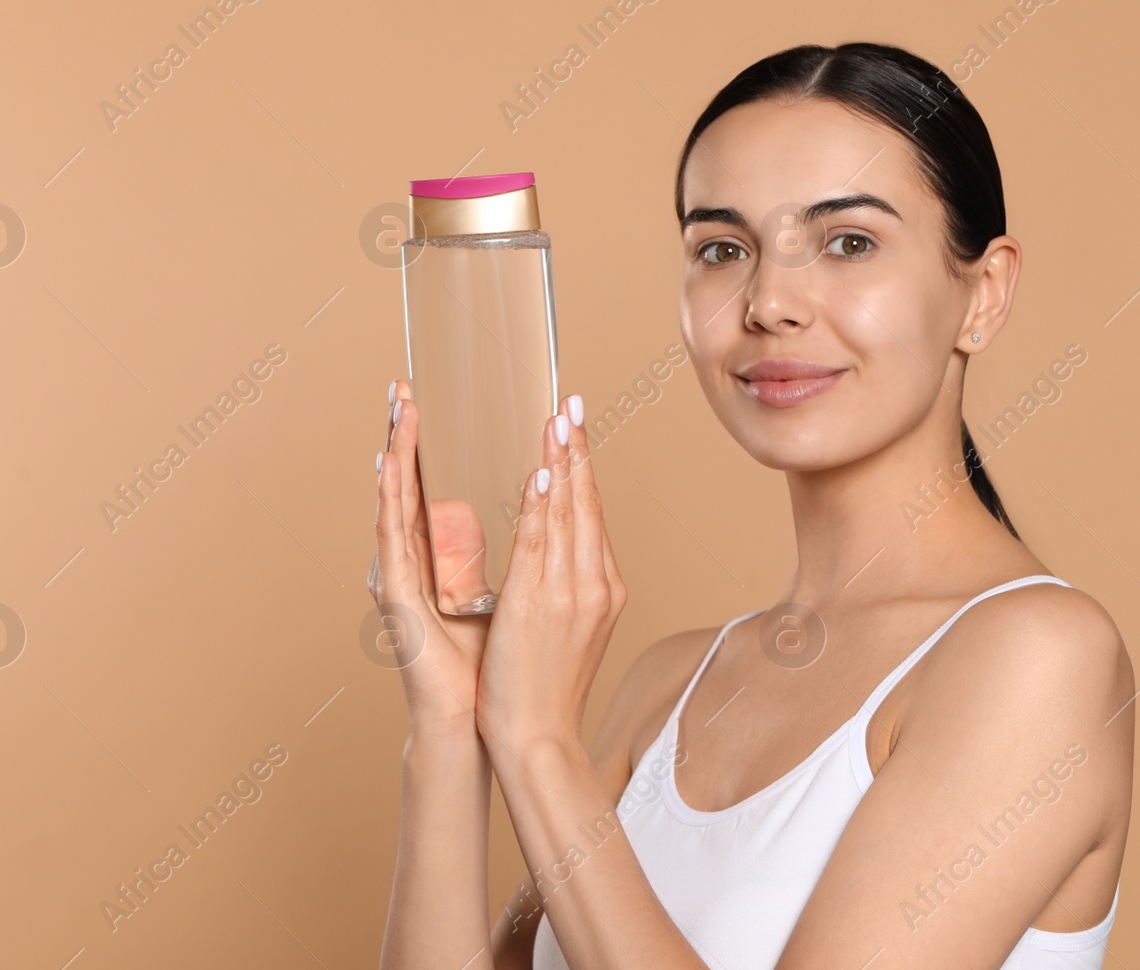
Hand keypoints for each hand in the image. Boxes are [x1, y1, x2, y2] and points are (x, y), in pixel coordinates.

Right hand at [368, 378, 491, 735]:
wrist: (477, 721)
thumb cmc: (496, 665)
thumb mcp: (519, 591)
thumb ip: (522, 548)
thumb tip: (543, 504)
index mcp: (446, 559)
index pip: (437, 487)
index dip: (435, 445)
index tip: (434, 402)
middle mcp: (420, 563)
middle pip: (412, 486)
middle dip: (408, 436)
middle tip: (404, 388)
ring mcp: (404, 579)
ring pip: (396, 503)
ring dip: (395, 453)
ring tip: (397, 409)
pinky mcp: (397, 599)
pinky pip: (392, 539)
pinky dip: (390, 499)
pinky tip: (387, 464)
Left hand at [475, 395, 627, 754]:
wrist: (537, 735)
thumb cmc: (546, 685)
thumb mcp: (573, 625)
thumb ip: (569, 581)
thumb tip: (559, 543)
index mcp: (603, 587)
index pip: (593, 513)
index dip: (584, 466)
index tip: (575, 426)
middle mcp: (594, 584)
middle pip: (587, 504)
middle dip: (578, 449)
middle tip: (570, 403)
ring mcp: (569, 594)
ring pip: (567, 516)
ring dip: (562, 463)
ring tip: (557, 421)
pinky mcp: (536, 605)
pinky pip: (540, 545)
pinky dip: (542, 508)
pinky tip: (541, 475)